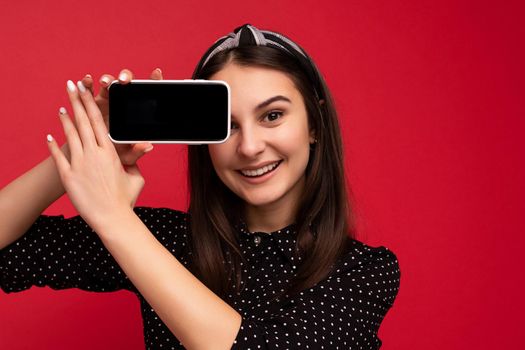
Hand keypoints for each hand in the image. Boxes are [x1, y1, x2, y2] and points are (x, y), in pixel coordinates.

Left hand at [47, 79, 142, 230]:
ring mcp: (80, 164)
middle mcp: (94, 154)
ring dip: (65, 119)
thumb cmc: (125, 199)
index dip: (90, 104)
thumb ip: (136, 160)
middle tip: (71, 86)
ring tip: (62, 106)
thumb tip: (145, 147)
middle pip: (83, 122)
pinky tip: (49, 135)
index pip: (99, 121)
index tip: (85, 91)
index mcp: (111, 152)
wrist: (112, 218)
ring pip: (70, 136)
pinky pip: (59, 157)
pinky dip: (53, 145)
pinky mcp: (69, 176)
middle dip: (76, 102)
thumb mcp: (136, 177)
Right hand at [80, 68, 163, 164]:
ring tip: (105, 82)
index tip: (157, 73)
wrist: (94, 157)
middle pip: (126, 83)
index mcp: (134, 112)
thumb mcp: (127, 155)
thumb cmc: (115, 155)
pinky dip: (87, 83)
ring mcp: (107, 99)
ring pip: (109, 83)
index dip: (153, 81)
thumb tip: (149, 146)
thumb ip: (137, 151)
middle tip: (125, 81)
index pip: (146, 93)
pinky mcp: (91, 101)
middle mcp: (122, 101)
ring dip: (107, 79)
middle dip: (126, 78)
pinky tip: (86, 81)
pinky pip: (89, 89)